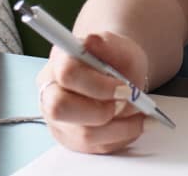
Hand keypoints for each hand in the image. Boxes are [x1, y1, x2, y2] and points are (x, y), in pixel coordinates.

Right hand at [39, 31, 152, 154]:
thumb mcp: (120, 47)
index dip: (97, 85)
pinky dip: (120, 137)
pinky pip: (95, 147)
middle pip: (60, 108)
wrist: (115, 75)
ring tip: (137, 113)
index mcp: (59, 62)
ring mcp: (57, 119)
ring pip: (82, 135)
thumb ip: (108, 44)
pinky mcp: (69, 139)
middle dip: (101, 111)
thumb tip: (92, 40)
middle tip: (125, 103)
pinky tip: (131, 123)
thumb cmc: (114, 61)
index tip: (124, 87)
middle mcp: (50, 91)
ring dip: (119, 127)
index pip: (67, 74)